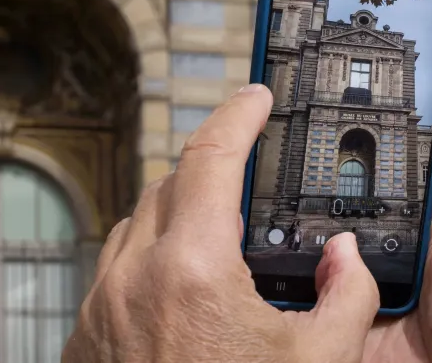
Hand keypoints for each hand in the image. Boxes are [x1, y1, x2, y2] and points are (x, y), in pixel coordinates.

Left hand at [65, 84, 381, 361]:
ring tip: (220, 233)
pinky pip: (115, 267)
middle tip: (250, 172)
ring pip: (137, 224)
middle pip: (172, 184)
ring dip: (177, 213)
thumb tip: (346, 256)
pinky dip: (149, 257)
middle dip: (213, 168)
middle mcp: (133, 276)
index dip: (238, 116)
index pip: (212, 158)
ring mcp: (100, 305)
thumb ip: (348, 297)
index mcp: (192, 270)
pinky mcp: (83, 335)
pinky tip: (182, 288)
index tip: (256, 96)